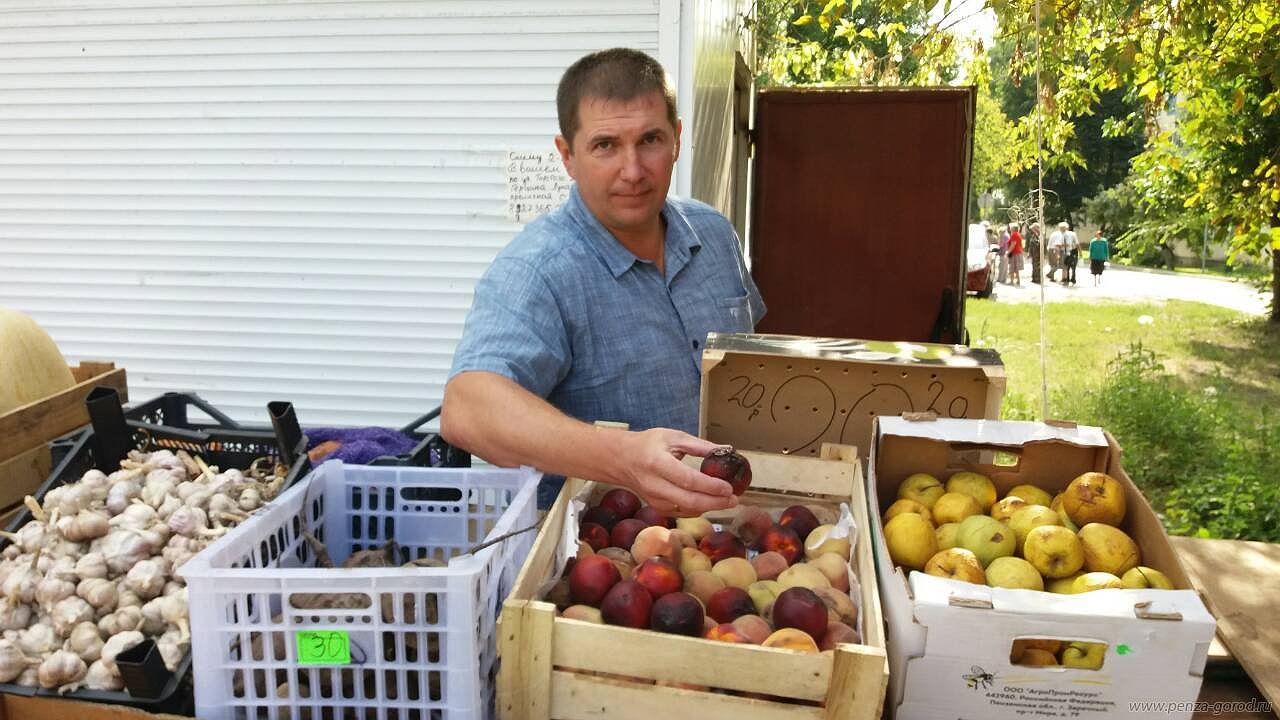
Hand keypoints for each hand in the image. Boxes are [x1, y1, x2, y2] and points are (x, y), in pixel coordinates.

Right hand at [610, 428, 737, 516]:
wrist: (621, 460)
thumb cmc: (648, 444)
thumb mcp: (673, 437)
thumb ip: (700, 445)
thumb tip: (727, 449)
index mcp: (658, 463)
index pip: (688, 479)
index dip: (711, 486)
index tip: (729, 487)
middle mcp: (654, 485)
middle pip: (689, 500)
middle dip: (716, 502)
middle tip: (734, 499)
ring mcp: (654, 499)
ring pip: (687, 510)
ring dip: (709, 507)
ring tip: (727, 500)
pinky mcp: (656, 508)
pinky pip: (682, 513)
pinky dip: (698, 510)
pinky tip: (710, 502)